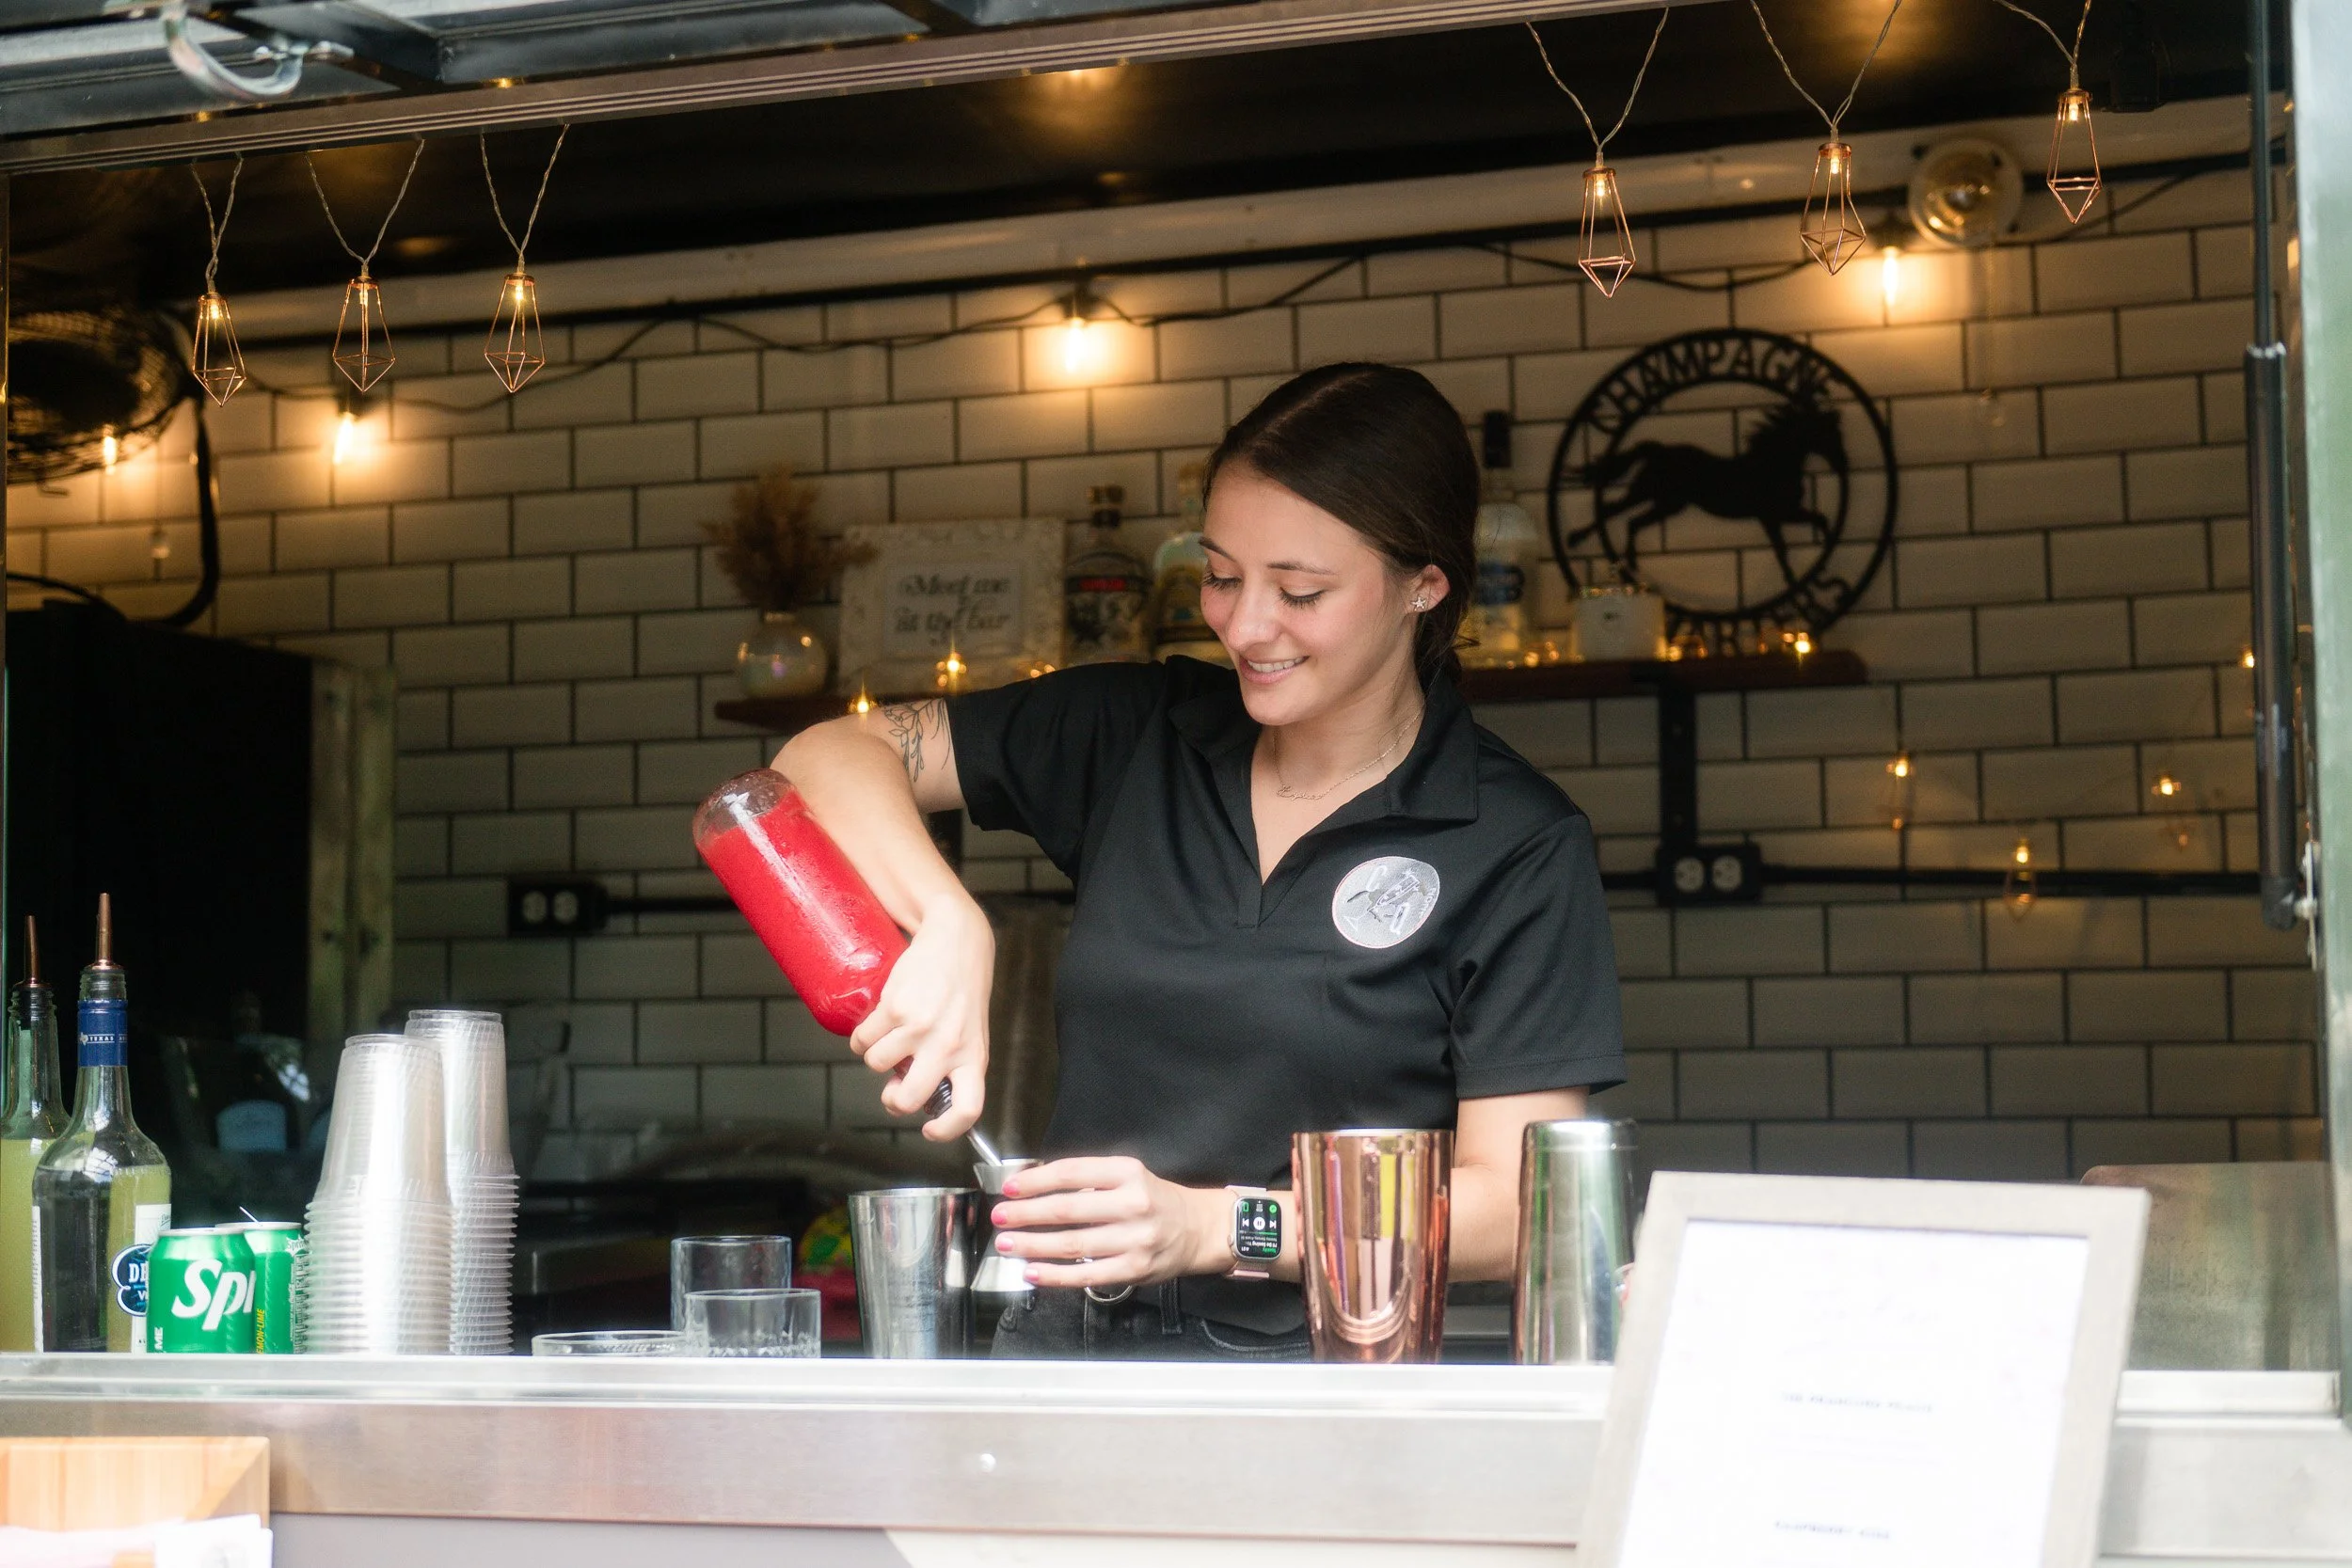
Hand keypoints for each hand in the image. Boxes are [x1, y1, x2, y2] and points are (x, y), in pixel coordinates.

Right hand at [848, 894, 993, 1140]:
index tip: (928, 1130)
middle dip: (892, 1101)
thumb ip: (950, 1062)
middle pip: (908, 1099)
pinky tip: (874, 1023)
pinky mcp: (895, 1008)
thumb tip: (908, 1093)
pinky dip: (860, 1037)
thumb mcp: (969, 1030)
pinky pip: (862, 1039)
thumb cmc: (962, 988)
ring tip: (888, 1038)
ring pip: (875, 1066)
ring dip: (873, 1057)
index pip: (968, 1109)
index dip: (946, 1130)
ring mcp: (920, 1028)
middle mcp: (948, 1046)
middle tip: (892, 1089)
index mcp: (973, 1056)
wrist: (956, 937)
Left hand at [989, 1157, 1220, 1290]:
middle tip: (1000, 1216)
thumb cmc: (1156, 1200)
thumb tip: (1036, 1187)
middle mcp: (1132, 1204)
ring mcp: (1134, 1239)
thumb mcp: (1128, 1176)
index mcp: (1128, 1173)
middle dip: (1027, 1214)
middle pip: (1068, 1210)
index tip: (1010, 1187)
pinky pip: (1087, 1274)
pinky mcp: (1133, 1269)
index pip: (1072, 1174)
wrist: (1197, 1229)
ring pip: (1073, 1244)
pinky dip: (1055, 1275)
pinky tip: (1033, 1271)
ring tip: (1008, 1244)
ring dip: (1033, 1245)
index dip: (1036, 1181)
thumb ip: (1089, 1180)